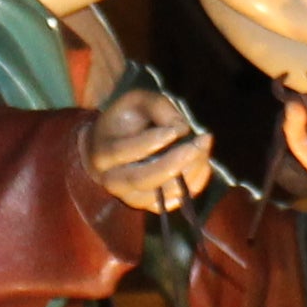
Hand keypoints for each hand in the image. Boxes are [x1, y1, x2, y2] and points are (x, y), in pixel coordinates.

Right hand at [84, 84, 217, 214]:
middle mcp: (113, 180)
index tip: (176, 129)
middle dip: (174, 162)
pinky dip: (192, 185)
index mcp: (103, 152)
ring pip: (161, 193)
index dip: (150, 142)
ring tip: (203, 148)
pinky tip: (202, 163)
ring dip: (189, 172)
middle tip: (199, 143)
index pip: (122, 151)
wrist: (111, 148)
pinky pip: (173, 201)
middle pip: (142, 179)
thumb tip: (181, 129)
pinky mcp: (148, 205)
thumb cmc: (126, 120)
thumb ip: (157, 107)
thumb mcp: (137, 101)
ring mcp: (130, 197)